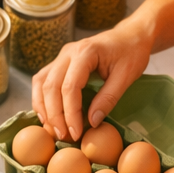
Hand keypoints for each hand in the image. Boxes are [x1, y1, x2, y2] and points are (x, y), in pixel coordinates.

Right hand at [31, 20, 152, 141]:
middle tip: (63, 136)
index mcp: (85, 52)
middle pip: (51, 86)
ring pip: (41, 83)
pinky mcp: (60, 62)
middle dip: (54, 114)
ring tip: (52, 129)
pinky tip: (47, 115)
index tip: (76, 133)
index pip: (70, 86)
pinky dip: (41, 99)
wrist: (130, 35)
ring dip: (43, 108)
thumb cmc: (132, 53)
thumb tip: (92, 122)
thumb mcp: (127, 76)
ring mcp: (61, 56)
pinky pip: (43, 80)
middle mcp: (68, 52)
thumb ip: (108, 98)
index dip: (70, 112)